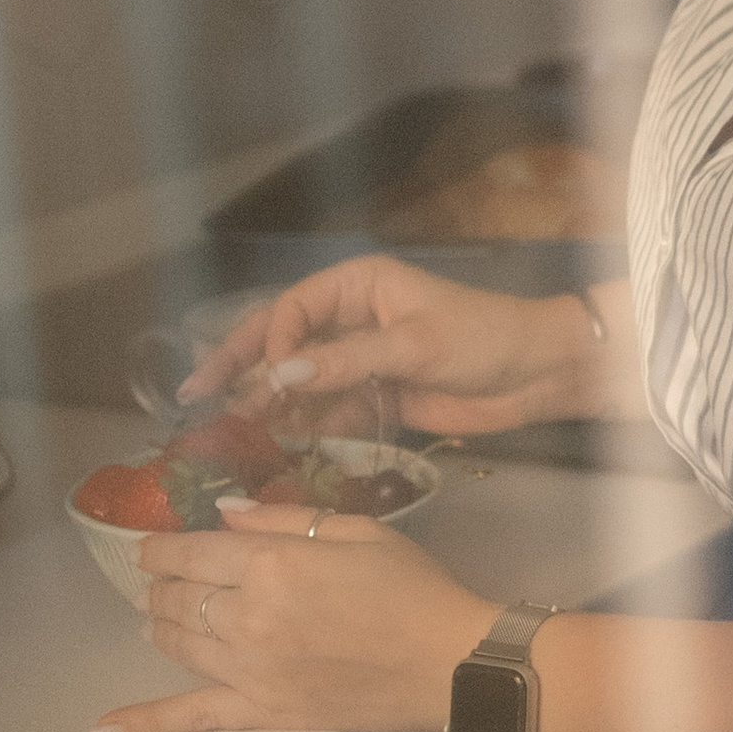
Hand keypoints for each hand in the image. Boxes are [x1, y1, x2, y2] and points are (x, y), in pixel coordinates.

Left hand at [90, 503, 500, 731]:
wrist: (448, 663)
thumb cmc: (413, 588)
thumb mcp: (357, 529)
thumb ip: (284, 517)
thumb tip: (223, 513)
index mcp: (270, 563)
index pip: (192, 551)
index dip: (163, 547)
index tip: (152, 547)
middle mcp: (246, 615)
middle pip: (177, 596)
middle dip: (161, 585)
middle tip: (159, 581)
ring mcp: (249, 668)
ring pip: (177, 643)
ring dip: (156, 626)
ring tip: (151, 620)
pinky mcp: (261, 711)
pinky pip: (193, 717)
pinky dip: (145, 723)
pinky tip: (101, 731)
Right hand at [180, 257, 641, 435]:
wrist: (536, 376)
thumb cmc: (482, 340)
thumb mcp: (413, 346)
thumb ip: (345, 363)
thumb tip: (280, 377)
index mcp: (359, 285)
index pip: (293, 309)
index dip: (270, 343)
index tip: (265, 380)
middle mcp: (352, 318)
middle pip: (284, 341)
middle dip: (242, 367)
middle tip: (196, 395)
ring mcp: (362, 359)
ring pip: (302, 382)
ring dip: (270, 405)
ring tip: (230, 433)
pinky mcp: (376, 396)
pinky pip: (328, 410)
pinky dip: (302, 427)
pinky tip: (273, 446)